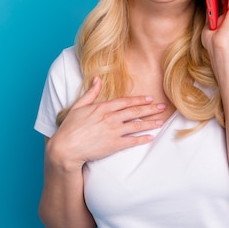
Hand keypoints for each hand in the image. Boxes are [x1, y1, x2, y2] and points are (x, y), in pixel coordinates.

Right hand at [47, 77, 164, 170]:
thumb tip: (97, 79)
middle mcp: (110, 118)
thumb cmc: (69, 128)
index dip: (139, 100)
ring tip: (161, 121)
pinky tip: (151, 137)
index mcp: (103, 107)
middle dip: (151, 109)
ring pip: (137, 125)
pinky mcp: (113, 145)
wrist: (65, 148)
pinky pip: (132, 141)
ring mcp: (113, 131)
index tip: (150, 99)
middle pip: (135, 111)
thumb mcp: (78, 106)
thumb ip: (91, 93)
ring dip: (150, 123)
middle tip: (163, 107)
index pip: (126, 101)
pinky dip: (142, 139)